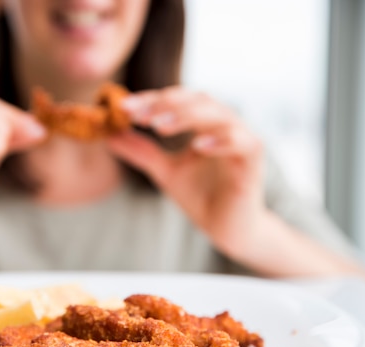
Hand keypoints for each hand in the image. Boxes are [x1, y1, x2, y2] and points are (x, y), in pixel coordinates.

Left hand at [108, 86, 264, 256]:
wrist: (226, 228)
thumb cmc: (200, 196)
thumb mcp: (164, 171)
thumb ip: (141, 152)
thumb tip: (109, 135)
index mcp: (203, 122)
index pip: (176, 100)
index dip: (150, 100)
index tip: (123, 107)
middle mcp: (224, 124)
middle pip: (198, 100)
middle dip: (166, 104)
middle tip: (139, 115)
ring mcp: (241, 139)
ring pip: (219, 115)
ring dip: (188, 116)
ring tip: (160, 125)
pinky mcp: (254, 159)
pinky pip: (242, 142)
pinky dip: (221, 141)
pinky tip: (198, 145)